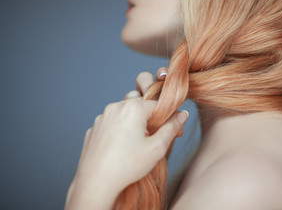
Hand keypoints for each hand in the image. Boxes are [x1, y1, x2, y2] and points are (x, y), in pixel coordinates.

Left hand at [65, 68, 187, 208]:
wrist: (96, 182)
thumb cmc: (127, 166)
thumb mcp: (157, 147)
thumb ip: (172, 128)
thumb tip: (182, 115)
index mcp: (133, 108)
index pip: (158, 104)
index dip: (168, 117)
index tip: (173, 130)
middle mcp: (115, 107)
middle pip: (140, 104)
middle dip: (150, 117)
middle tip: (155, 136)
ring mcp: (102, 117)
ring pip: (124, 111)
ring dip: (134, 121)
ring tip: (137, 142)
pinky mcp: (94, 128)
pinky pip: (111, 122)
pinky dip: (119, 128)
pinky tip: (122, 146)